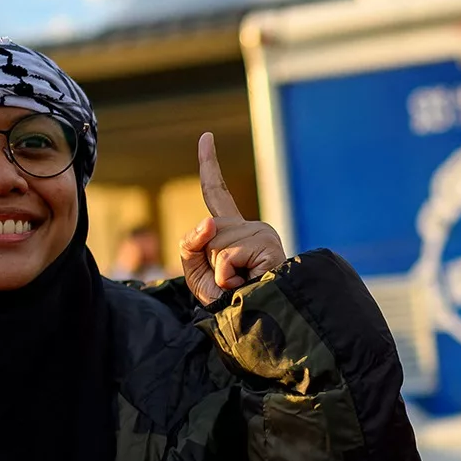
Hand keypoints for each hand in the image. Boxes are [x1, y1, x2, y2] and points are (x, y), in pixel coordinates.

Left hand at [179, 132, 284, 303]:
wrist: (261, 324)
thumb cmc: (231, 304)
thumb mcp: (198, 275)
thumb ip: (191, 246)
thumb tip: (208, 222)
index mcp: (236, 231)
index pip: (217, 193)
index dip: (210, 164)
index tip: (207, 136)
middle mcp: (252, 227)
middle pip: (208, 230)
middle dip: (207, 262)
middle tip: (231, 282)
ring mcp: (263, 234)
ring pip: (216, 245)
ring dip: (219, 273)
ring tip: (242, 284)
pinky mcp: (269, 246)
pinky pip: (227, 256)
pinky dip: (228, 276)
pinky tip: (249, 283)